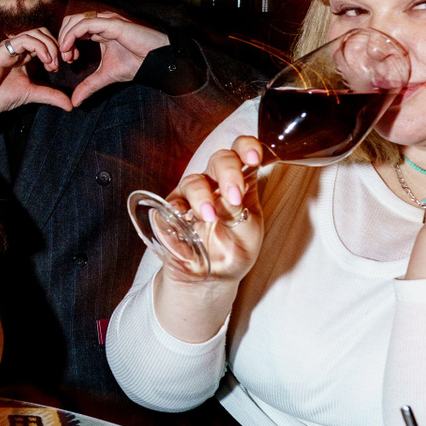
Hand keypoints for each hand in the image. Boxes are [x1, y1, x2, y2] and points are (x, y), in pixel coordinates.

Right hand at [0, 28, 73, 115]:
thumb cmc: (0, 96)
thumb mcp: (32, 94)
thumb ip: (51, 96)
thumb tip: (71, 105)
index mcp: (25, 55)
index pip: (47, 40)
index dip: (61, 49)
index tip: (70, 63)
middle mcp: (18, 48)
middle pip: (44, 32)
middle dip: (58, 45)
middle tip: (63, 62)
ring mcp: (10, 47)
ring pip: (36, 32)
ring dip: (50, 46)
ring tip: (52, 63)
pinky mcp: (3, 49)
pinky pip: (24, 39)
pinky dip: (39, 47)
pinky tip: (45, 60)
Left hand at [54, 10, 171, 106]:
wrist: (155, 62)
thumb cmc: (136, 64)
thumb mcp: (105, 76)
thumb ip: (89, 85)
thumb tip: (75, 101)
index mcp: (100, 30)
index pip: (74, 28)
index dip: (66, 42)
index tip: (68, 59)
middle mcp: (102, 22)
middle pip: (71, 20)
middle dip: (62, 37)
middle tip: (65, 57)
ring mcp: (107, 21)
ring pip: (75, 20)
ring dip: (65, 37)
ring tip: (66, 54)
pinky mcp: (112, 23)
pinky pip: (86, 24)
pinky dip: (72, 35)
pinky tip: (69, 48)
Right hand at [156, 136, 267, 292]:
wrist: (213, 277)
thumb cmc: (234, 250)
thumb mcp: (247, 234)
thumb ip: (240, 215)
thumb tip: (229, 199)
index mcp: (242, 183)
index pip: (244, 152)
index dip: (247, 148)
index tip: (253, 157)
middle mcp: (217, 183)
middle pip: (220, 160)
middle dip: (228, 172)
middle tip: (234, 196)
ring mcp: (194, 195)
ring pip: (195, 180)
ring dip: (202, 195)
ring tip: (208, 216)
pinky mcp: (174, 210)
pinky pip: (171, 201)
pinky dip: (176, 205)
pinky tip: (181, 213)